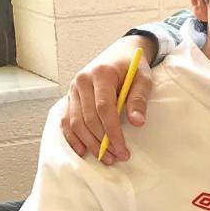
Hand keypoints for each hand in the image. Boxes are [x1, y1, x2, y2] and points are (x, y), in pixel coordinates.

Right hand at [61, 35, 156, 164]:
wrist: (120, 53)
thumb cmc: (133, 67)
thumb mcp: (143, 78)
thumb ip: (139, 99)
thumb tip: (137, 122)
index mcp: (100, 74)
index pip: (104, 108)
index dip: (112, 131)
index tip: (122, 148)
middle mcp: (82, 81)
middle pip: (88, 118)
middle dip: (102, 141)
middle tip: (117, 157)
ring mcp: (73, 89)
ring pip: (75, 122)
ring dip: (89, 143)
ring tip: (105, 158)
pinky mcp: (70, 97)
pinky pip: (66, 120)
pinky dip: (72, 137)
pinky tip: (82, 150)